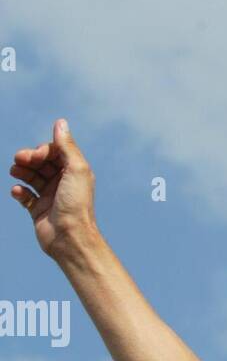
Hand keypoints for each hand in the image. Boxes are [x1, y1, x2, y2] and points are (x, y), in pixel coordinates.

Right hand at [9, 119, 98, 258]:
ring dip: (21, 171)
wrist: (70, 238)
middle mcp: (62, 183)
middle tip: (19, 160)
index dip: (42, 150)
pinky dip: (19, 191)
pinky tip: (18, 192)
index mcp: (73, 172)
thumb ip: (66, 146)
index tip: (36, 156)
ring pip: (31, 177)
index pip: (53, 152)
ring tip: (15, 172)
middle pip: (41, 163)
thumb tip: (60, 122)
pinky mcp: (38, 211)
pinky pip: (25, 196)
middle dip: (28, 158)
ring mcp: (50, 197)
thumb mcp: (76, 169)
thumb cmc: (76, 204)